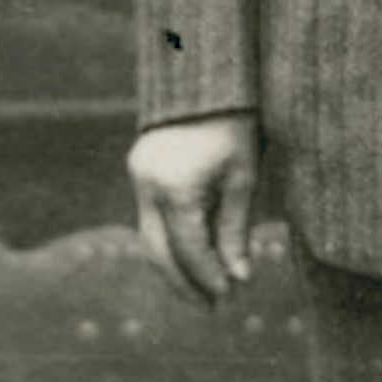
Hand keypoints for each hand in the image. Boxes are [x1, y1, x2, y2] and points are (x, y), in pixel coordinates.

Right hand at [127, 111, 260, 304]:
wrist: (207, 75)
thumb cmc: (236, 124)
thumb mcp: (244, 178)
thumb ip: (235, 231)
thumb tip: (240, 279)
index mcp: (175, 188)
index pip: (189, 249)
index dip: (208, 277)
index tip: (231, 297)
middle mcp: (148, 186)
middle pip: (159, 252)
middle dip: (184, 283)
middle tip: (213, 307)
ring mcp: (138, 177)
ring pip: (149, 238)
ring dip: (173, 267)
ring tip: (203, 290)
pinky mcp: (139, 169)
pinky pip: (149, 218)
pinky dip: (168, 241)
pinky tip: (189, 257)